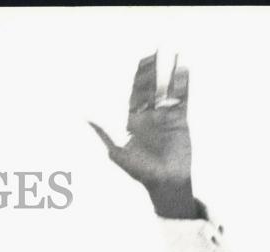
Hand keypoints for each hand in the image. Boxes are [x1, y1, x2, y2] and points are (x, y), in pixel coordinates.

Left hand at [90, 53, 197, 217]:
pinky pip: (182, 99)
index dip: (138, 78)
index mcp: (133, 121)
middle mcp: (149, 116)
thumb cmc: (139, 170)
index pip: (135, 94)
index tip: (141, 62)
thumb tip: (85, 119)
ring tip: (173, 55)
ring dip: (170, 73)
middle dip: (152, 71)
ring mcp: (165, 117)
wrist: (163, 182)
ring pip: (168, 90)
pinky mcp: (180, 121)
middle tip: (155, 52)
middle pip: (151, 88)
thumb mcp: (116, 152)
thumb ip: (103, 134)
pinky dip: (183, 85)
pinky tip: (183, 70)